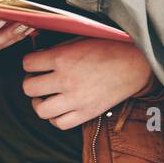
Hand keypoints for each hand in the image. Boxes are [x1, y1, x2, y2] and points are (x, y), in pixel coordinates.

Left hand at [22, 39, 153, 129]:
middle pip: (29, 88)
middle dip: (30, 83)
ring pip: (41, 110)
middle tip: (37, 80)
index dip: (29, 63)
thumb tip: (40, 53)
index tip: (35, 64)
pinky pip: (60, 124)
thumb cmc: (109, 47)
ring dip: (39, 104)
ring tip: (45, 97)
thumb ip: (59, 48)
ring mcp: (76, 99)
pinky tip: (59, 109)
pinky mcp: (86, 113)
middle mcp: (66, 79)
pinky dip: (55, 118)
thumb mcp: (81, 38)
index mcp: (63, 58)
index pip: (28, 64)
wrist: (135, 64)